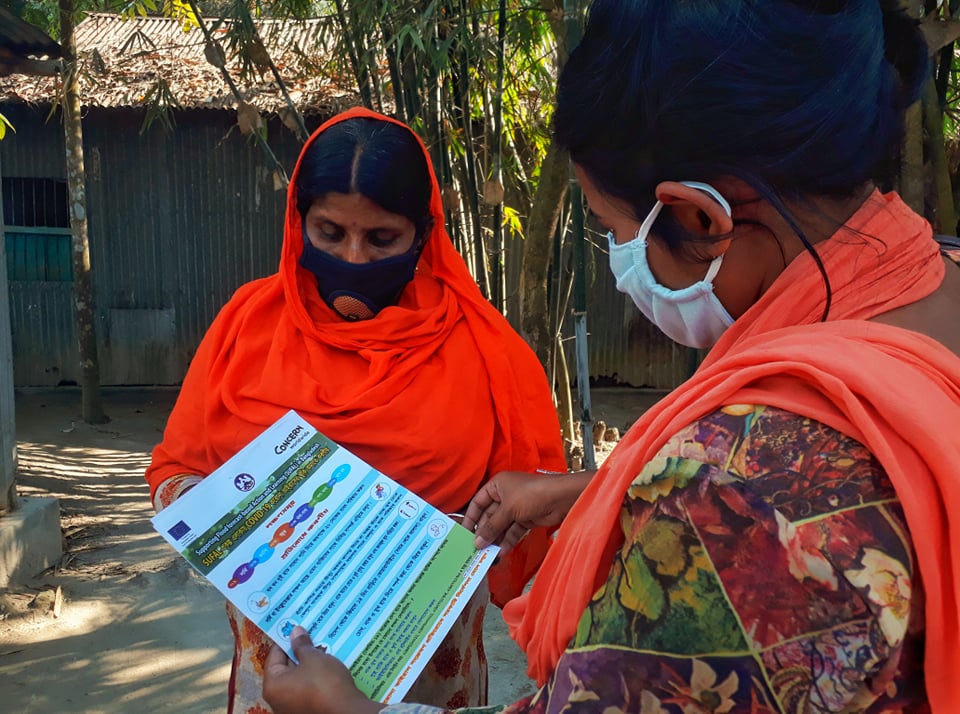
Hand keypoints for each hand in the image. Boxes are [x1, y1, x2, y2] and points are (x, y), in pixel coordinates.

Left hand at [262, 626, 382, 713]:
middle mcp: (278, 700)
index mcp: (273, 686)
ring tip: (322, 648)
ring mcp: (292, 708)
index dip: (286, 640)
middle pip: (285, 669)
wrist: (346, 711)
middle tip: (310, 636)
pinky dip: (314, 678)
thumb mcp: (313, 657)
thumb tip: (295, 632)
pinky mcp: (307, 710)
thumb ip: (301, 644)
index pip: (274, 656)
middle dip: (298, 652)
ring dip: (308, 665)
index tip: (295, 629)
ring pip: (298, 679)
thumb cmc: (324, 683)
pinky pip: (307, 689)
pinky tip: (327, 666)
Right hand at [462, 470, 593, 553]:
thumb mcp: (508, 509)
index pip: (478, 502)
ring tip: (487, 555)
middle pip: (489, 516)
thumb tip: (476, 542)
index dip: (470, 517)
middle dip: (484, 532)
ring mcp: (516, 508)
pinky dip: (507, 541)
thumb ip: (492, 526)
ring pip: (501, 526)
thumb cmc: (531, 494)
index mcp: (497, 485)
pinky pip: (513, 531)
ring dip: (495, 539)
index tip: (464, 534)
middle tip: (475, 549)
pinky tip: (501, 553)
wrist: (561, 498)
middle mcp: (504, 495)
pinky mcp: (526, 519)